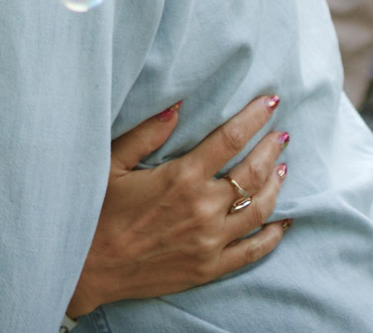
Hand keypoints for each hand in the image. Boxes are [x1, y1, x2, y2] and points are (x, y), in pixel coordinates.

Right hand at [67, 95, 290, 315]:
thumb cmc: (98, 212)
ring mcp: (211, 241)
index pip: (230, 139)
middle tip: (282, 134)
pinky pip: (253, 251)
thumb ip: (147, 133)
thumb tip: (178, 106)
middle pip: (252, 172)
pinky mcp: (210, 267)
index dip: (254, 118)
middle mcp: (203, 208)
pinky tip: (282, 222)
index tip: (270, 103)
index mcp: (181, 177)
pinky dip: (273, 236)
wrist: (90, 268)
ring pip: (260, 209)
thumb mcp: (113, 164)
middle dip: (271, 148)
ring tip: (282, 168)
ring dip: (276, 185)